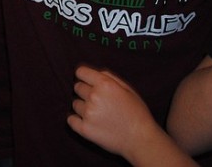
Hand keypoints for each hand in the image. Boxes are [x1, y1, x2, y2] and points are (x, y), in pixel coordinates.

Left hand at [68, 66, 191, 164]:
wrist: (141, 140)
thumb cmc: (137, 113)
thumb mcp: (127, 89)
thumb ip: (109, 77)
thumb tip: (94, 73)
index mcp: (105, 84)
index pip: (81, 72)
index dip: (84, 77)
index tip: (87, 82)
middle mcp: (94, 97)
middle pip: (77, 87)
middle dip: (85, 92)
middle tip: (98, 101)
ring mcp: (88, 113)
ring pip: (75, 104)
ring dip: (83, 107)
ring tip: (98, 114)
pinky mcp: (84, 129)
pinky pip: (70, 120)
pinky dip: (76, 120)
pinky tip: (88, 122)